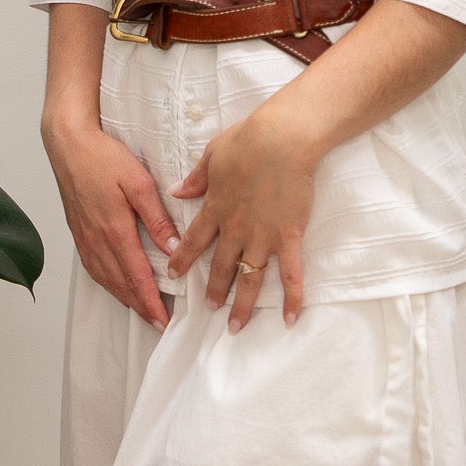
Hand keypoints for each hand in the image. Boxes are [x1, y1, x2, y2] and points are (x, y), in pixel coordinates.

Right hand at [43, 119, 178, 327]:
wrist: (68, 145)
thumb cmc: (102, 157)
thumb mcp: (138, 182)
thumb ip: (157, 218)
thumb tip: (174, 248)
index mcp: (114, 230)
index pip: (137, 276)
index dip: (151, 301)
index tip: (163, 319)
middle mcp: (97, 240)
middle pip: (121, 285)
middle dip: (140, 307)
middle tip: (157, 323)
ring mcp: (85, 239)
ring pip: (106, 279)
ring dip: (124, 299)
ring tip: (141, 311)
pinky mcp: (78, 233)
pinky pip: (93, 268)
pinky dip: (107, 284)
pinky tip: (115, 286)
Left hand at [166, 103, 320, 329]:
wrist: (282, 139)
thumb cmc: (248, 140)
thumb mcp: (212, 155)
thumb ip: (195, 179)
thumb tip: (174, 191)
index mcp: (215, 209)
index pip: (193, 241)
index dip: (182, 260)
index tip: (172, 275)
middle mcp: (236, 229)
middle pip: (221, 267)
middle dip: (214, 290)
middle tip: (209, 309)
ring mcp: (263, 236)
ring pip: (249, 278)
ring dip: (242, 304)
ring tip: (235, 326)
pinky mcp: (289, 236)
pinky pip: (291, 273)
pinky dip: (292, 298)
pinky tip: (290, 319)